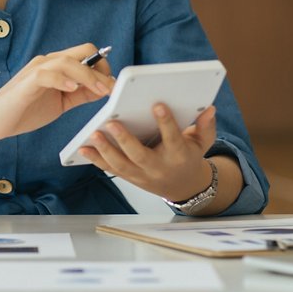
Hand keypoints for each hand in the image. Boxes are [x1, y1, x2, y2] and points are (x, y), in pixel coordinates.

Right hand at [0, 43, 114, 141]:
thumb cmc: (24, 111)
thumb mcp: (60, 104)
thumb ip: (80, 95)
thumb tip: (103, 89)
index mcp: (56, 66)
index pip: (87, 55)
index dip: (103, 68)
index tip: (113, 86)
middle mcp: (48, 62)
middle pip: (82, 51)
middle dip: (101, 67)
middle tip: (111, 88)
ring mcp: (37, 69)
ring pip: (69, 61)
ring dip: (88, 75)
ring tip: (100, 90)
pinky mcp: (27, 81)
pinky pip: (48, 74)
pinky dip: (62, 79)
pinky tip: (72, 89)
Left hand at [78, 103, 216, 202]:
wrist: (183, 187)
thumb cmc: (189, 157)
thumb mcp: (203, 143)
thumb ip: (205, 126)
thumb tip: (209, 108)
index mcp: (178, 156)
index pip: (172, 139)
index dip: (166, 123)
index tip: (158, 104)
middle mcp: (158, 168)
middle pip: (140, 156)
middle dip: (125, 139)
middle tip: (112, 122)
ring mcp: (142, 175)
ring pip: (121, 165)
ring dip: (106, 150)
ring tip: (93, 134)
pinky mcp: (130, 178)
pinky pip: (111, 170)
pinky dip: (96, 160)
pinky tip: (84, 148)